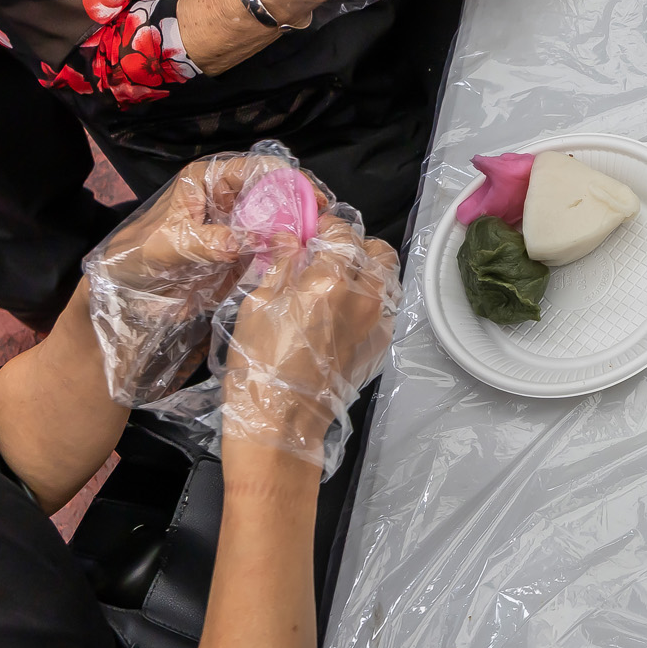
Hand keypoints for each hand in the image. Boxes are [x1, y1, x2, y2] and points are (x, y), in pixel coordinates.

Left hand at [87, 152, 303, 404]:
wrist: (123, 300)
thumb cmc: (137, 258)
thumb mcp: (174, 244)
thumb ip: (218, 241)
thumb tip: (267, 241)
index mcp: (210, 181)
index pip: (259, 168)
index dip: (289, 179)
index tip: (313, 200)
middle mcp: (229, 199)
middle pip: (278, 193)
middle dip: (301, 207)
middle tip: (323, 227)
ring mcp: (239, 228)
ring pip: (280, 222)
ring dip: (299, 233)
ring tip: (319, 247)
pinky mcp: (244, 256)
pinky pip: (273, 251)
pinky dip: (288, 256)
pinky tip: (301, 264)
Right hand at [219, 211, 398, 470]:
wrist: (283, 421)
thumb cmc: (262, 367)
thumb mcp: (259, 306)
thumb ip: (282, 265)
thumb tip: (289, 236)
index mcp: (332, 280)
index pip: (342, 232)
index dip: (325, 225)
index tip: (311, 229)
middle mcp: (365, 297)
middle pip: (377, 250)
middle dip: (355, 244)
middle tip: (327, 254)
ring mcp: (379, 321)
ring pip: (387, 277)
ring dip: (367, 270)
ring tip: (336, 280)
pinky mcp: (382, 343)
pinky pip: (386, 306)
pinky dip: (370, 298)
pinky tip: (342, 308)